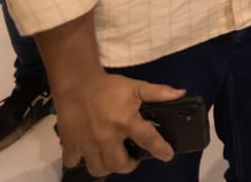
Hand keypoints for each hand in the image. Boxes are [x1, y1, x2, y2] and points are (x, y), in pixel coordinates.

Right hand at [52, 71, 180, 175]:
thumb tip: (180, 93)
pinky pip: (73, 163)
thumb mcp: (136, 86)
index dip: (161, 150)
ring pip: (98, 168)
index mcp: (126, 121)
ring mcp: (87, 142)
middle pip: (119, 164)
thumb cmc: (109, 87)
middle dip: (129, 165)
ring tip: (112, 158)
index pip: (148, 140)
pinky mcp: (70, 144)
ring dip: (107, 167)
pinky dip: (80, 162)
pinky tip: (88, 154)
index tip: (167, 156)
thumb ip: (158, 92)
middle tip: (132, 158)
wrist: (77, 83)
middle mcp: (107, 136)